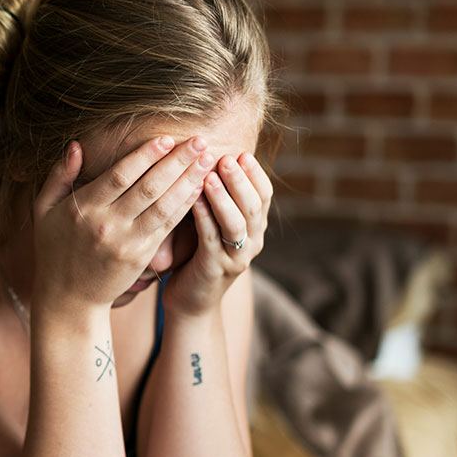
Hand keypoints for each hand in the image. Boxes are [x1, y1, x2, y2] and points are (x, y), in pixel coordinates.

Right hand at [31, 135, 213, 308]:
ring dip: (188, 182)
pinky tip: (198, 190)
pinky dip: (184, 207)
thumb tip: (76, 145)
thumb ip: (59, 176)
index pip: (119, 175)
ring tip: (207, 160)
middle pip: (148, 188)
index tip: (167, 138)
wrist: (68, 298)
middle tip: (200, 140)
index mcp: (83, 208)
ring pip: (163, 206)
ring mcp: (126, 242)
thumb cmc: (54, 249)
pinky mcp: (141, 256)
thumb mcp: (44, 210)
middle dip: (177, 162)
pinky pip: (166, 227)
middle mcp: (107, 224)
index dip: (145, 155)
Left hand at [162, 152, 272, 316]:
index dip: (255, 174)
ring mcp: (235, 258)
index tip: (242, 153)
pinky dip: (204, 217)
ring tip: (211, 176)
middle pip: (252, 206)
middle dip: (240, 180)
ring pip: (235, 223)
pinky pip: (210, 239)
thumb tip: (214, 158)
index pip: (264, 195)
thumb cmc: (199, 256)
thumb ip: (220, 200)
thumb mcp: (216, 225)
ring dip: (224, 197)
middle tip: (226, 158)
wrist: (192, 303)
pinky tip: (194, 199)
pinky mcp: (214, 269)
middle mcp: (251, 243)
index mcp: (255, 229)